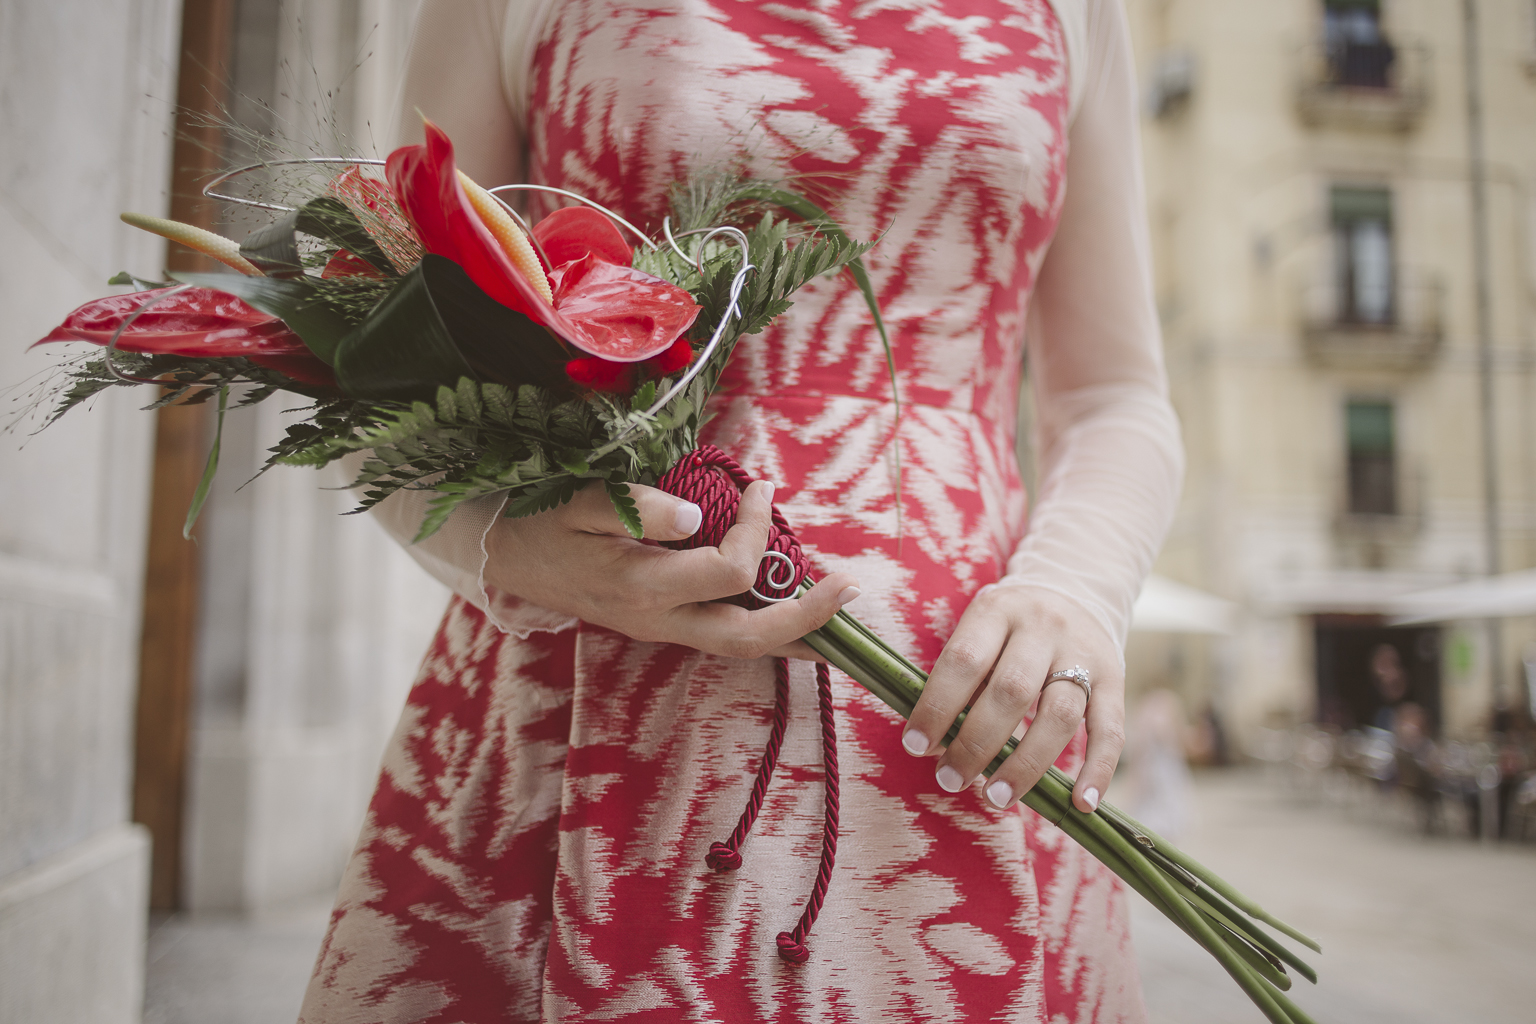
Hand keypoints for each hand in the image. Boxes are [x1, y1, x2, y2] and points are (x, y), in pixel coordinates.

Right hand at [482, 479, 859, 659]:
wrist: (505, 559)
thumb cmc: (543, 522)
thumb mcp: (578, 502)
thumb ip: (634, 507)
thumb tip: (694, 516)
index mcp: (640, 586)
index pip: (726, 570)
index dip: (756, 530)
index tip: (762, 488)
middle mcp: (658, 620)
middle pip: (746, 638)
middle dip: (806, 617)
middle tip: (850, 588)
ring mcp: (662, 631)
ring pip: (740, 648)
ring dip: (796, 634)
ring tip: (840, 614)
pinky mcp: (664, 628)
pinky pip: (726, 638)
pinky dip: (769, 629)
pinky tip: (797, 616)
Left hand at [900, 583, 1123, 813]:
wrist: (1075, 590)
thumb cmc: (1008, 628)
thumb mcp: (980, 632)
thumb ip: (962, 682)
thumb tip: (937, 747)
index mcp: (998, 611)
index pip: (964, 660)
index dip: (937, 706)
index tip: (915, 746)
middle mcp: (1043, 627)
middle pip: (1012, 691)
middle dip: (976, 743)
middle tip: (950, 780)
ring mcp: (1082, 653)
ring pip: (1059, 715)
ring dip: (1026, 764)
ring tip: (996, 797)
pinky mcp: (1115, 679)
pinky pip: (1111, 729)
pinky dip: (1099, 770)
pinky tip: (1080, 803)